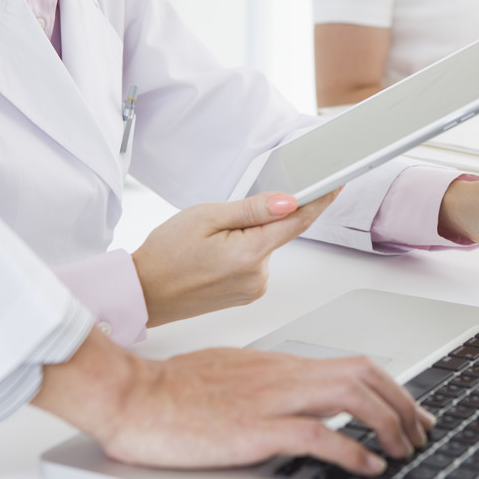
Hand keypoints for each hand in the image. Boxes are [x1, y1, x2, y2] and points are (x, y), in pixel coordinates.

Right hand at [33, 328, 434, 475]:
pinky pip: (317, 434)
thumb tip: (296, 396)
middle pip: (365, 373)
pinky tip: (368, 465)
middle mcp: (285, 375)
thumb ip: (269, 383)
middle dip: (404, 403)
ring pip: (352, 396)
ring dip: (389, 423)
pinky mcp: (254, 428)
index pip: (352, 364)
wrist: (132, 393)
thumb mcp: (233, 375)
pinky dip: (351, 450)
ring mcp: (272, 399)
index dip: (392, 386)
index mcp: (280, 365)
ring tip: (403, 450)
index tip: (411, 409)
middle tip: (421, 432)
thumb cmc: (172, 388)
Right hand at [132, 191, 336, 326]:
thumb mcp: (206, 217)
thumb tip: (288, 201)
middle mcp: (258, 277)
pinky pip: (255, 263)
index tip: (335, 185)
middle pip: (277, 234)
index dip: (319, 201)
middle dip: (258, 219)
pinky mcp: (248, 294)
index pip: (298, 222)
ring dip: (247, 238)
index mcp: (249, 254)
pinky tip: (213, 257)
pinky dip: (242, 252)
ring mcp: (254, 288)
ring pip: (264, 248)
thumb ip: (251, 209)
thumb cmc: (165, 255)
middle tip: (220, 222)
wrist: (143, 292)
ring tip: (208, 244)